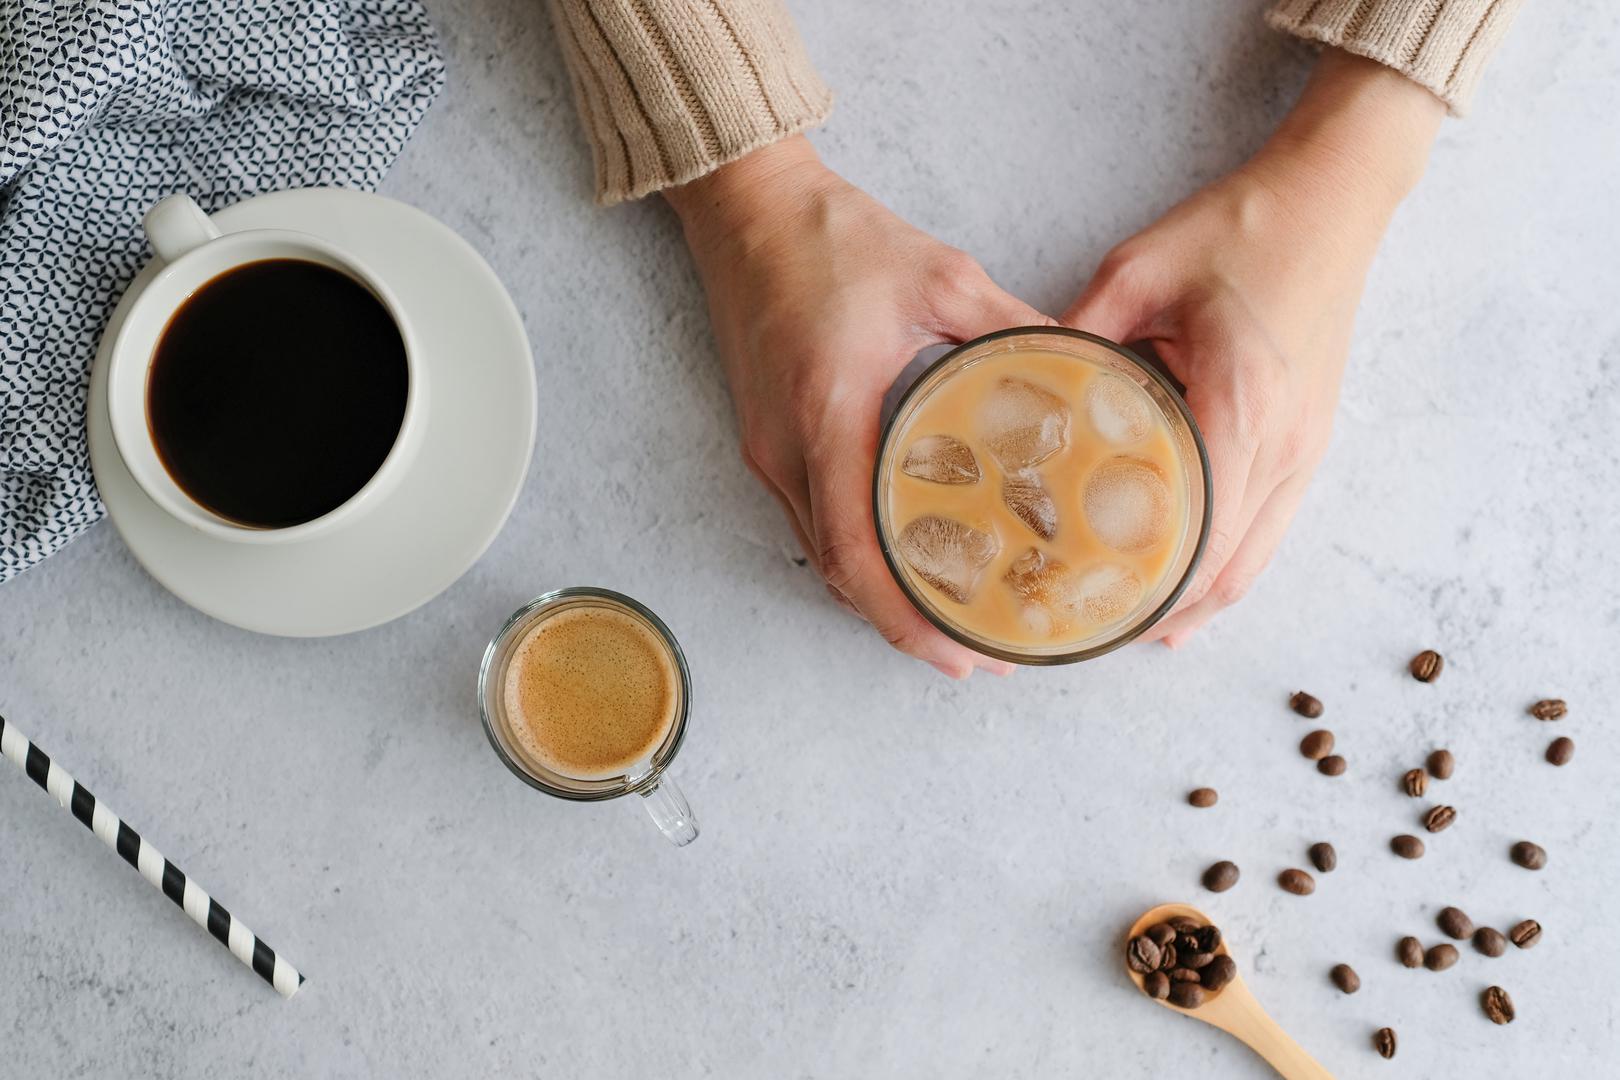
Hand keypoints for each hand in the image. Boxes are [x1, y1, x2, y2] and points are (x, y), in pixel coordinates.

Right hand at [666, 136, 1048, 677]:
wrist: (745, 208)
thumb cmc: (833, 238)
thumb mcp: (942, 276)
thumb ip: (1014, 328)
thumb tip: (1086, 368)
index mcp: (830, 413)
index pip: (858, 551)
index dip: (906, 616)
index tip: (960, 652)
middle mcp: (786, 448)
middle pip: (838, 573)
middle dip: (901, 624)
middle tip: (972, 651)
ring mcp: (766, 449)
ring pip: (821, 555)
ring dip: (877, 595)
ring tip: (946, 615)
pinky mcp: (763, 439)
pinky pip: (811, 521)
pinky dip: (857, 555)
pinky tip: (903, 555)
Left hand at [1063, 50, 1444, 645]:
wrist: (1336, 196)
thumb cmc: (1240, 227)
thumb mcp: (1135, 272)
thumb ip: (1075, 340)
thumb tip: (1017, 391)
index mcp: (1239, 404)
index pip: (1194, 534)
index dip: (1141, 588)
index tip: (1081, 611)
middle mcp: (1283, 443)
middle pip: (1224, 570)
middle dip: (1157, 612)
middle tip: (1085, 629)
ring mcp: (1306, 450)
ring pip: (1251, 563)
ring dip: (1192, 602)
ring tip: (1123, 623)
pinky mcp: (1310, 443)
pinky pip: (1267, 531)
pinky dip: (1223, 568)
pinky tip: (1178, 590)